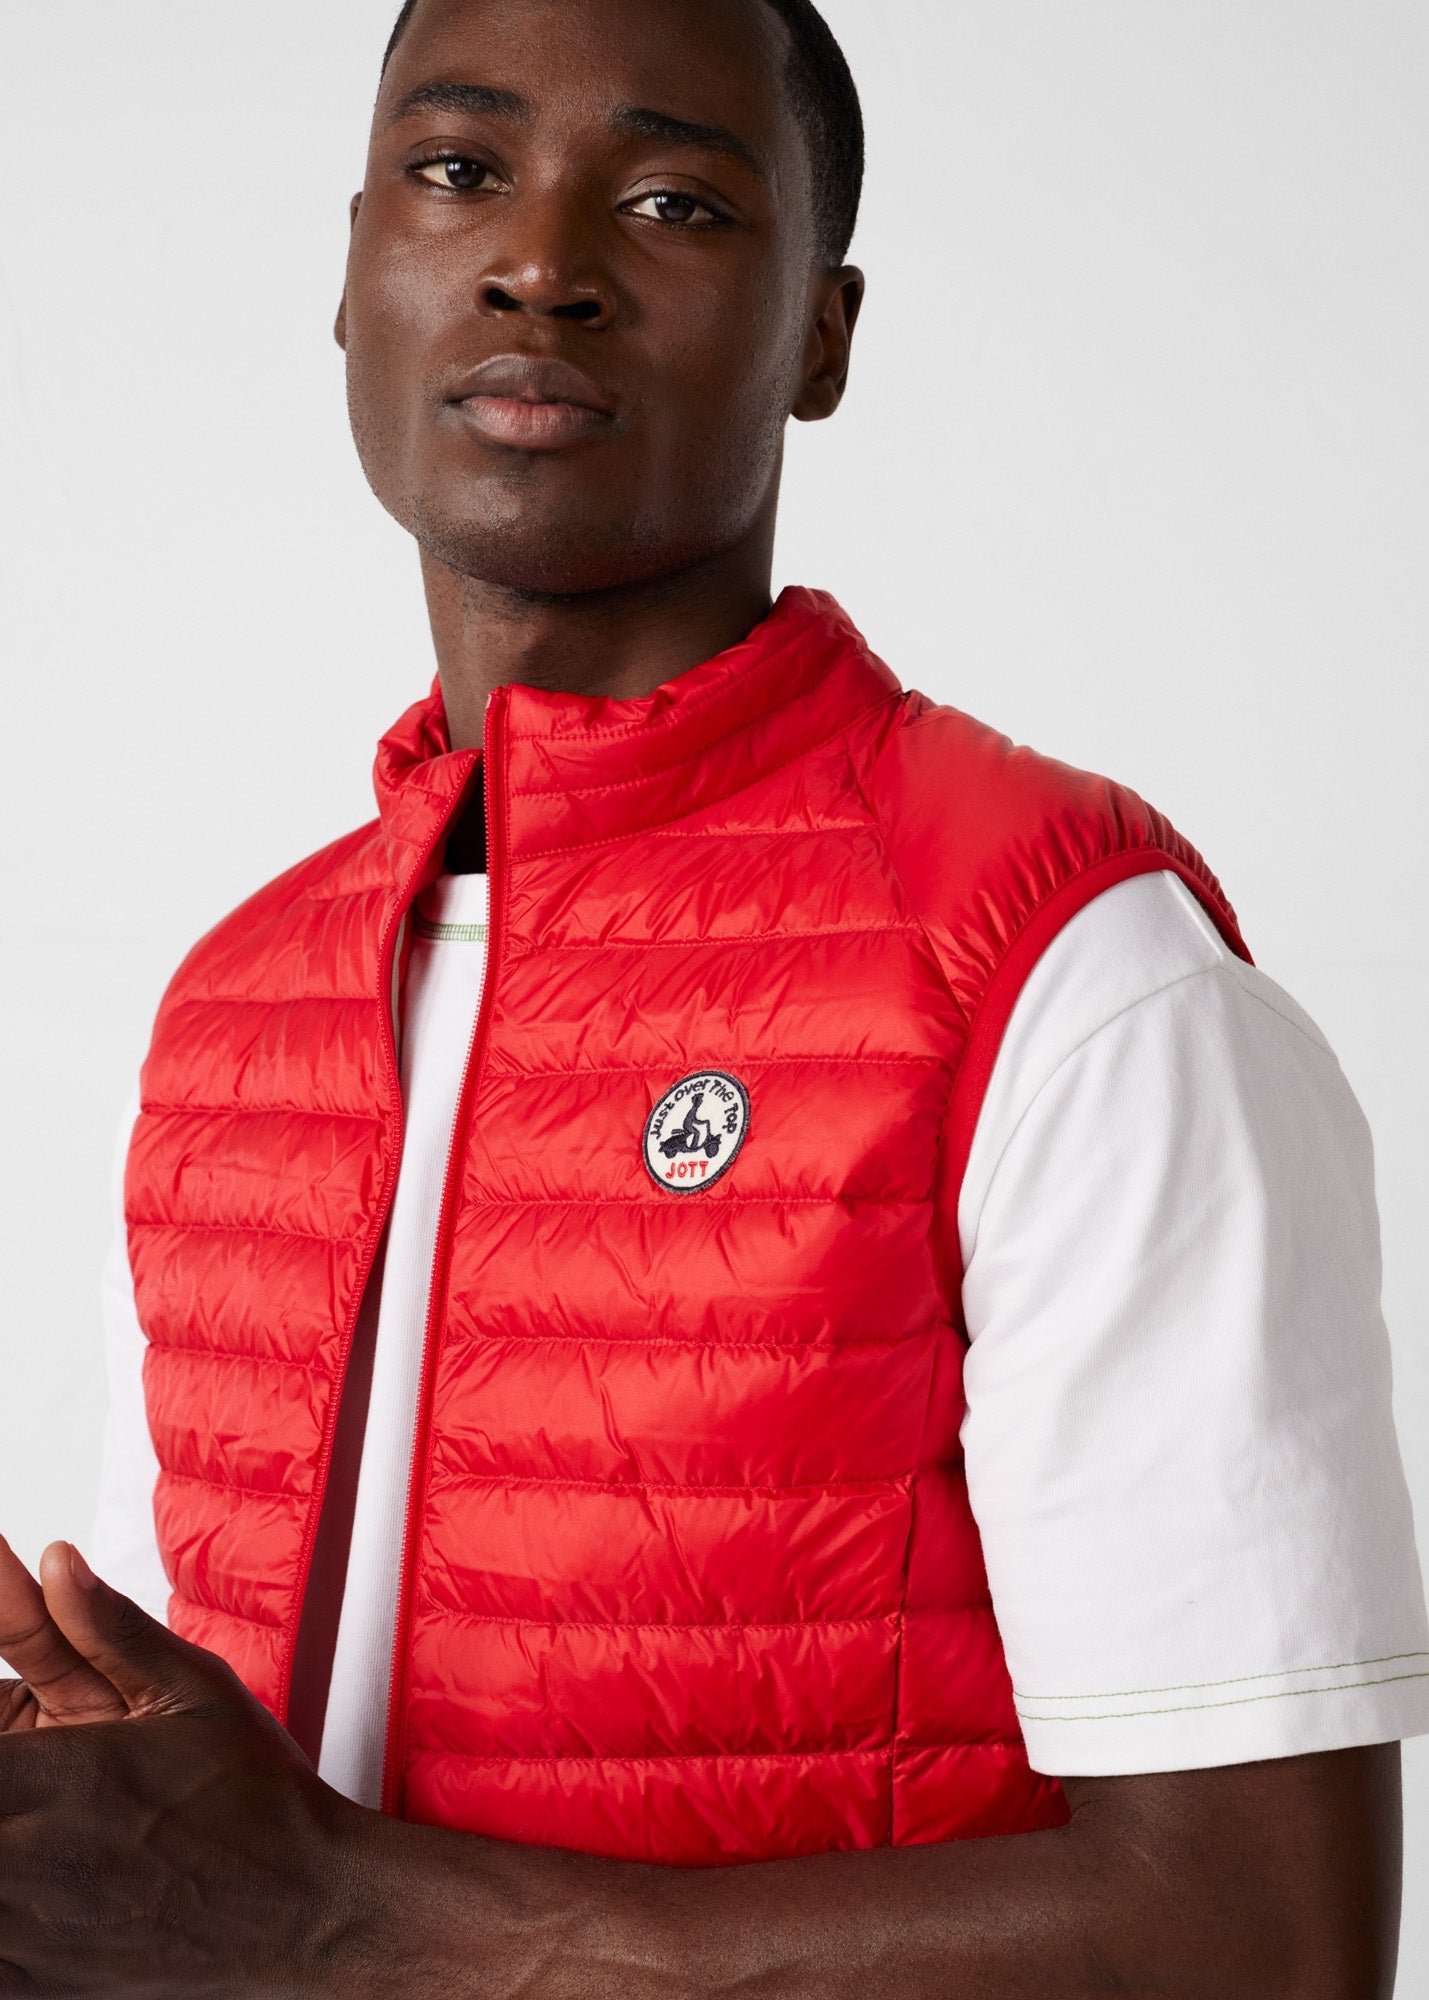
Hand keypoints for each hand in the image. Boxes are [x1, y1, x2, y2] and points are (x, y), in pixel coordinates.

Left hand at [0, 1540, 368, 1997]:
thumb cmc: (256, 1795)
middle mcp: (32, 1858)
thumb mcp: (195, 1688)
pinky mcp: (39, 1985)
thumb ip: (108, 1625)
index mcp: (67, 1776)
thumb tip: (56, 1559)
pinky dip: (0, 1918)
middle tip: (27, 1776)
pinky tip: (29, 1887)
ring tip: (30, 1815)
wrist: (307, 1909)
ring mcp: (30, 1933)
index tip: (9, 1722)